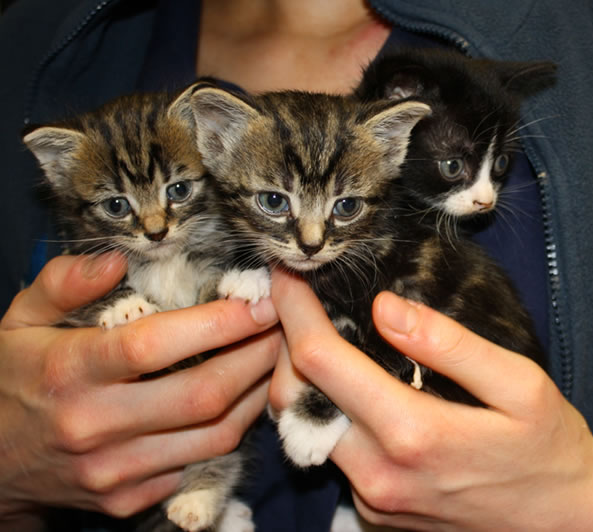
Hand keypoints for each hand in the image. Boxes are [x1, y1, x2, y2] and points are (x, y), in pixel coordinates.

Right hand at [0, 253, 279, 530]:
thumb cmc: (14, 377)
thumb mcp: (21, 318)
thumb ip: (63, 283)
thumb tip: (117, 261)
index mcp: (68, 370)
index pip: (154, 345)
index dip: (217, 323)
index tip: (259, 301)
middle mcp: (93, 426)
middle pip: (200, 395)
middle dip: (256, 356)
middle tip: (282, 326)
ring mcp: (113, 471)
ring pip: (213, 436)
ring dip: (257, 394)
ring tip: (273, 357)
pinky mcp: (128, 499)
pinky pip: (199, 462)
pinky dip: (230, 427)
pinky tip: (241, 398)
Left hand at [269, 269, 592, 530]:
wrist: (560, 522)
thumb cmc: (546, 446)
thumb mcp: (519, 385)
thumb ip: (448, 344)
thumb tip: (384, 306)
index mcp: (410, 433)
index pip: (320, 359)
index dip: (295, 309)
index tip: (287, 274)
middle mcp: (377, 472)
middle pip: (294, 394)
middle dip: (286, 339)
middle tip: (299, 300)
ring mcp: (371, 496)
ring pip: (301, 425)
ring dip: (300, 374)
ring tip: (317, 332)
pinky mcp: (372, 509)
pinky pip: (326, 449)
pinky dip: (321, 409)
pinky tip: (344, 383)